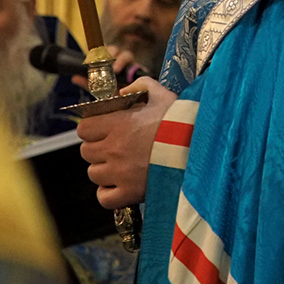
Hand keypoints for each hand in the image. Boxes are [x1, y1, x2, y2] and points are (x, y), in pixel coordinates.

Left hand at [69, 43, 137, 89]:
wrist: (126, 102)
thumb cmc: (112, 92)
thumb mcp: (98, 88)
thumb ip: (87, 83)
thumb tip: (74, 78)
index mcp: (110, 61)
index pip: (105, 50)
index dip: (100, 50)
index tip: (94, 56)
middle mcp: (121, 60)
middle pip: (116, 49)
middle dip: (111, 52)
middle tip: (104, 60)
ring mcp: (131, 65)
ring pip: (127, 55)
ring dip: (121, 60)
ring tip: (115, 70)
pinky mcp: (140, 72)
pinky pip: (140, 67)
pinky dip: (137, 69)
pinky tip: (132, 76)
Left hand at [77, 77, 176, 207]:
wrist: (200, 148)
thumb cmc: (180, 121)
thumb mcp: (161, 94)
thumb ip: (140, 86)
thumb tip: (123, 91)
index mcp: (118, 124)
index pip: (83, 129)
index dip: (92, 128)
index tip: (103, 129)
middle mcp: (114, 149)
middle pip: (86, 152)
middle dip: (97, 148)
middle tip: (114, 147)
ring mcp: (120, 173)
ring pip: (94, 174)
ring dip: (104, 170)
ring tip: (121, 166)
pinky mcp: (130, 193)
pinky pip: (104, 198)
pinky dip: (108, 193)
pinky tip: (120, 185)